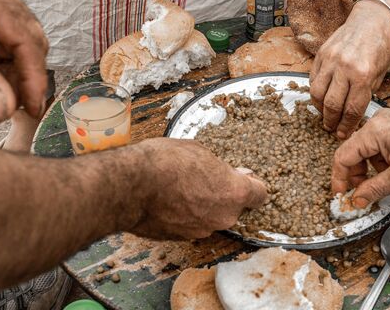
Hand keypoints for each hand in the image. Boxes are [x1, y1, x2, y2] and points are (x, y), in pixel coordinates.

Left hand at [0, 0, 47, 125]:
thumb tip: (5, 109)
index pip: (23, 36)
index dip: (33, 76)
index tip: (33, 108)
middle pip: (26, 34)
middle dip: (22, 74)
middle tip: (9, 108)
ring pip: (20, 34)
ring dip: (12, 67)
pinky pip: (5, 29)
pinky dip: (0, 54)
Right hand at [129, 138, 267, 238]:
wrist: (129, 186)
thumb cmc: (164, 162)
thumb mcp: (199, 151)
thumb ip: (219, 168)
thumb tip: (226, 173)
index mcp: (234, 192)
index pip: (260, 195)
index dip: (252, 185)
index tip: (245, 178)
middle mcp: (223, 216)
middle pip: (234, 207)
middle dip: (224, 194)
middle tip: (206, 178)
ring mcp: (202, 230)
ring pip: (211, 216)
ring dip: (203, 205)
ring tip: (182, 187)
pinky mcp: (181, 238)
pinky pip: (191, 224)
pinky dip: (185, 215)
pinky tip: (170, 200)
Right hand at [310, 0, 389, 138]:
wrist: (371, 19)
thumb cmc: (379, 46)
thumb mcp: (380, 72)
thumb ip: (366, 91)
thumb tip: (353, 112)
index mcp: (363, 74)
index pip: (352, 108)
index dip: (347, 125)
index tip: (343, 134)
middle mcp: (344, 67)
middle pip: (332, 104)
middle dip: (331, 121)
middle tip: (331, 128)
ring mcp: (330, 60)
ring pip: (317, 93)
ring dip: (319, 108)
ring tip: (324, 114)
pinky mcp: (321, 54)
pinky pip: (313, 79)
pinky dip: (316, 91)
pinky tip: (322, 97)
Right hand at [332, 109, 389, 207]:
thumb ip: (374, 189)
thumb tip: (356, 200)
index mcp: (374, 131)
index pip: (343, 156)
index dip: (340, 178)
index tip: (341, 195)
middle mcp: (377, 121)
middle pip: (353, 151)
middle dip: (356, 175)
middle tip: (363, 193)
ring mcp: (387, 120)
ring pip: (366, 148)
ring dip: (370, 168)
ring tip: (386, 181)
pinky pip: (378, 142)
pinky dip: (380, 159)